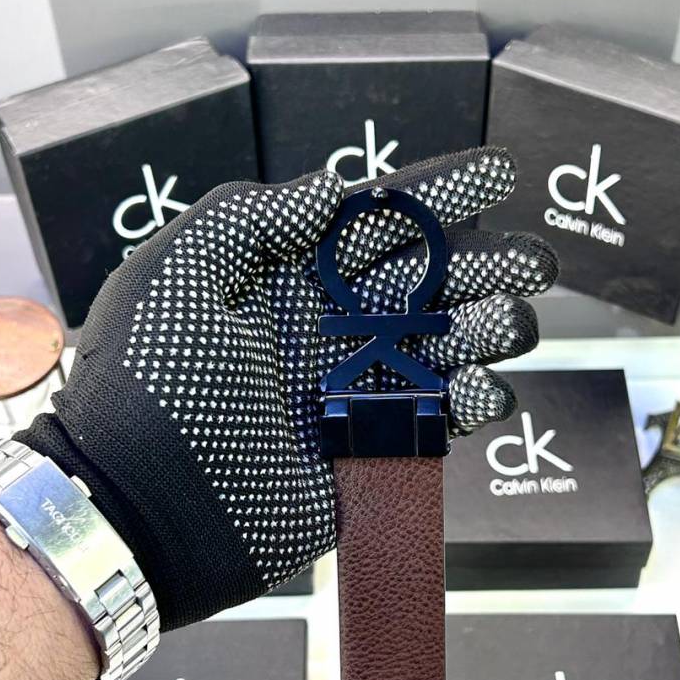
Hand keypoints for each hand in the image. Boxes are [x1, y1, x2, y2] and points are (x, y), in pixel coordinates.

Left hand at [20, 148, 556, 629]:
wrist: (143, 506)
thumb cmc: (151, 383)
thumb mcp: (179, 275)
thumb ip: (251, 219)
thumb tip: (330, 189)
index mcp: (288, 279)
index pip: (376, 225)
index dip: (438, 196)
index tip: (498, 173)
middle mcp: (328, 328)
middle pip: (428, 286)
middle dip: (486, 267)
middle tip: (536, 263)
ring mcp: (352, 389)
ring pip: (445, 349)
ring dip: (490, 331)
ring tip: (512, 324)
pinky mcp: (368, 449)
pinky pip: (437, 419)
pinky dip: (471, 402)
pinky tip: (486, 390)